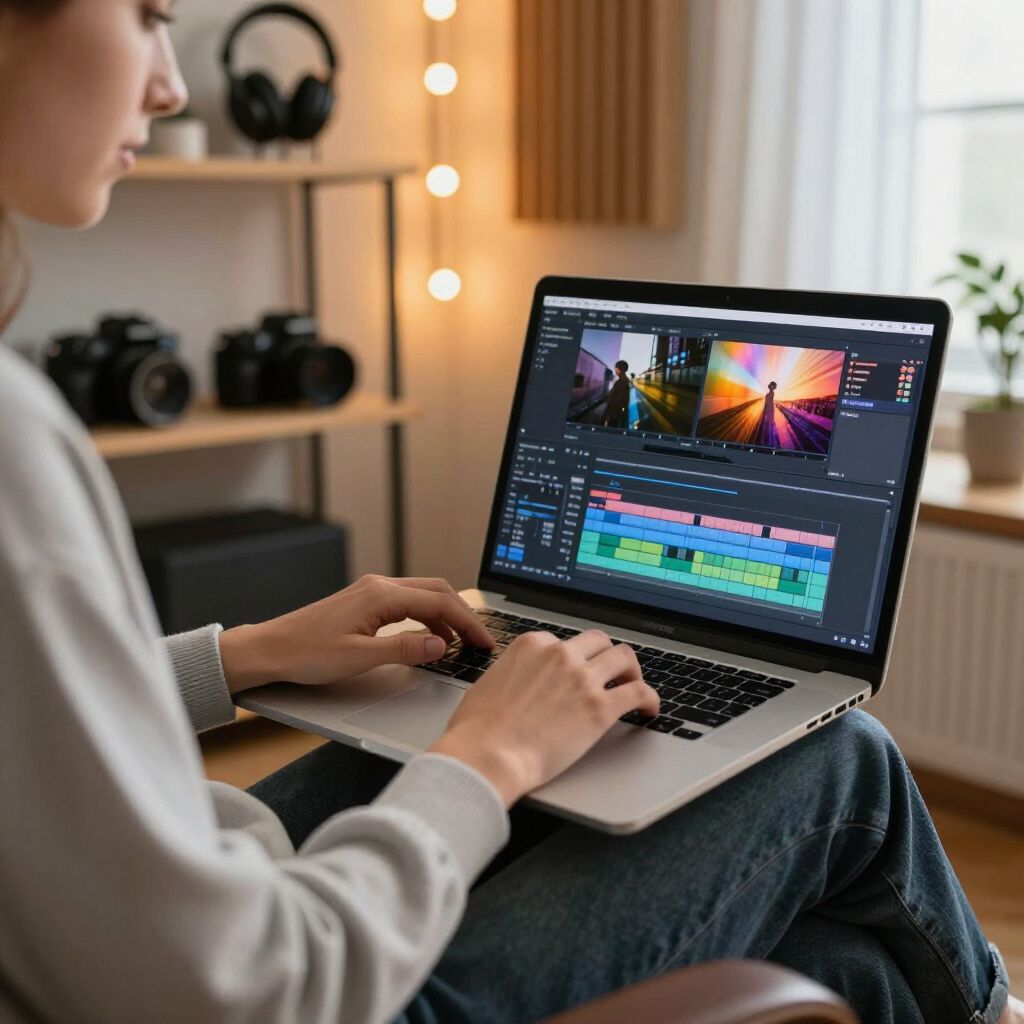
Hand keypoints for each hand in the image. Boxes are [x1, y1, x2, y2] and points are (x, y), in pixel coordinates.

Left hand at [218, 574, 493, 693]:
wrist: (271, 648)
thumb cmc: (306, 653)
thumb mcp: (359, 658)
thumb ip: (403, 649)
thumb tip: (439, 645)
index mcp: (381, 595)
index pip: (439, 603)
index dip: (467, 623)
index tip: (484, 642)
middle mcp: (379, 586)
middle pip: (437, 591)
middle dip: (463, 614)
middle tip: (480, 640)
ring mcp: (372, 591)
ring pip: (424, 595)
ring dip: (446, 616)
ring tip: (459, 643)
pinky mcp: (366, 602)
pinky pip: (408, 602)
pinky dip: (427, 617)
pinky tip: (429, 639)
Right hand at [430, 629, 659, 806]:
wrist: (487, 755)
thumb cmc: (478, 729)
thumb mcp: (488, 683)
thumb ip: (512, 673)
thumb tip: (518, 682)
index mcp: (532, 645)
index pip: (564, 641)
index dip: (573, 658)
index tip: (577, 671)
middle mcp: (560, 654)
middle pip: (598, 641)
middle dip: (605, 656)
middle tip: (610, 673)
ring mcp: (582, 679)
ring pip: (624, 658)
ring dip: (631, 670)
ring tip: (633, 685)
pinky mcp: (600, 708)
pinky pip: (639, 692)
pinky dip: (650, 699)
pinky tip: (650, 709)